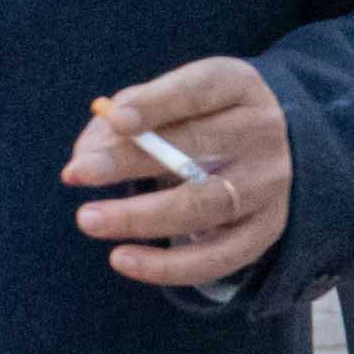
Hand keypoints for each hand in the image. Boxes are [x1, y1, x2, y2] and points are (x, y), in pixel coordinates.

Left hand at [66, 57, 293, 289]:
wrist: (276, 150)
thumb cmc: (202, 119)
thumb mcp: (172, 100)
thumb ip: (124, 118)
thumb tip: (85, 156)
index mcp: (239, 87)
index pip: (199, 90)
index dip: (157, 104)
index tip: (116, 120)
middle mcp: (262, 133)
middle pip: (197, 146)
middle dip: (131, 161)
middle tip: (76, 174)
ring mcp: (268, 185)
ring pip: (202, 205)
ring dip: (140, 217)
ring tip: (88, 219)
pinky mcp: (264, 230)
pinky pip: (215, 257)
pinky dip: (166, 266)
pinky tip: (122, 259)